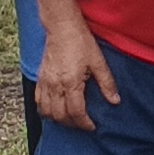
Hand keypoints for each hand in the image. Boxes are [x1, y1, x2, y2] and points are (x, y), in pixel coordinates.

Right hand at [32, 13, 118, 130]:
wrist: (62, 27)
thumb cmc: (81, 42)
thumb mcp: (99, 62)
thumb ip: (107, 83)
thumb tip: (115, 101)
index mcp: (71, 83)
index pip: (76, 113)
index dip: (85, 124)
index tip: (92, 127)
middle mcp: (55, 86)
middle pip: (60, 116)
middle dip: (72, 124)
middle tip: (83, 124)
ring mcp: (45, 83)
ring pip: (46, 112)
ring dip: (58, 120)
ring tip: (70, 119)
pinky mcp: (40, 78)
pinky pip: (38, 102)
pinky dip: (46, 110)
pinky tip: (55, 110)